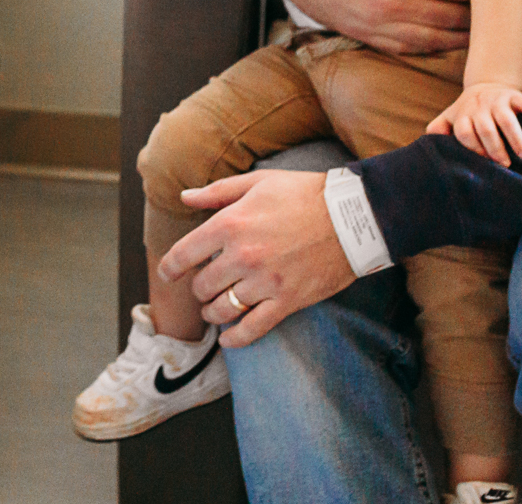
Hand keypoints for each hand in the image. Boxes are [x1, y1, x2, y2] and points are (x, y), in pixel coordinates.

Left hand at [157, 170, 357, 347]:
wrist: (354, 216)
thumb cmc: (304, 194)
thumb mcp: (257, 183)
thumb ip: (217, 193)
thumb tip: (185, 197)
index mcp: (230, 224)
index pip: (184, 254)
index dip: (170, 268)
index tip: (168, 274)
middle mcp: (243, 256)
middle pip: (203, 285)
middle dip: (199, 289)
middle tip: (204, 287)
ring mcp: (265, 281)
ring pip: (223, 309)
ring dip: (213, 312)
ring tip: (214, 308)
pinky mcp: (288, 301)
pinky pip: (253, 328)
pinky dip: (236, 338)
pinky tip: (227, 338)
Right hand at [264, 0, 470, 53]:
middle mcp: (390, 5)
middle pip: (448, 16)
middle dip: (474, 15)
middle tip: (494, 12)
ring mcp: (375, 24)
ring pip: (430, 39)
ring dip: (458, 38)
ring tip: (477, 33)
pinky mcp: (362, 34)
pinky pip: (403, 48)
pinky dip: (428, 49)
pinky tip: (441, 43)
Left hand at [428, 81, 521, 165]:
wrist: (487, 86)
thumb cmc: (469, 111)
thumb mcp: (451, 117)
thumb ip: (439, 129)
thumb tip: (428, 146)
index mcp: (463, 115)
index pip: (464, 133)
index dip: (473, 149)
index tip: (485, 162)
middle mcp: (480, 107)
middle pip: (485, 129)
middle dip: (494, 149)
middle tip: (505, 165)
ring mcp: (498, 100)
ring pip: (506, 120)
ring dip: (516, 139)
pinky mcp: (516, 96)